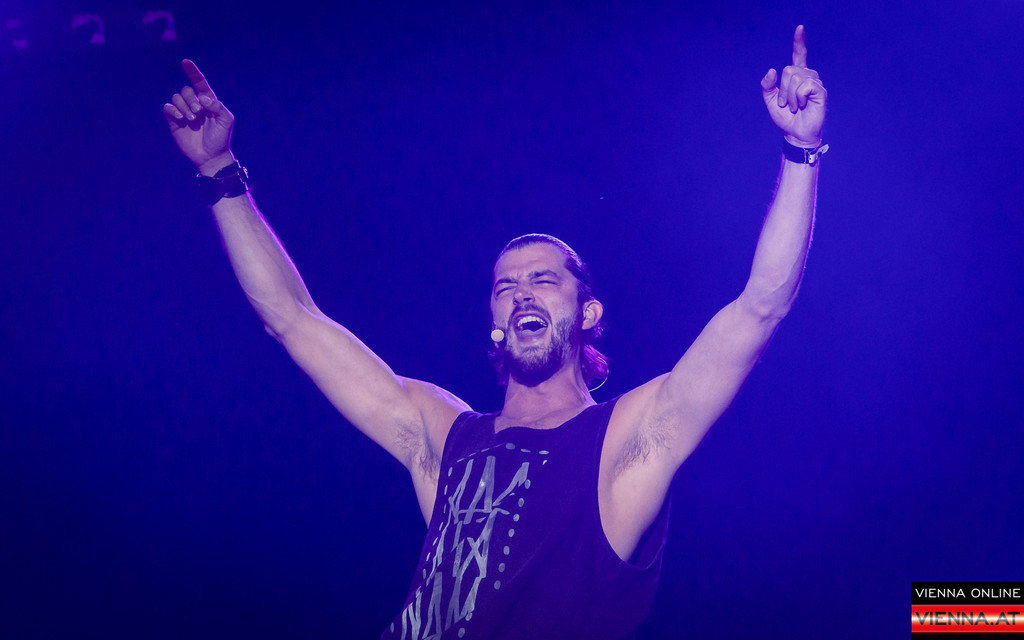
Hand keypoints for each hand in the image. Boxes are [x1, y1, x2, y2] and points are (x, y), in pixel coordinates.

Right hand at [163, 59, 235, 174]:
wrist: (211, 156)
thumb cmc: (220, 138)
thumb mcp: (226, 120)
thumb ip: (218, 106)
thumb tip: (203, 98)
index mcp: (208, 101)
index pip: (199, 83)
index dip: (193, 72)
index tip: (185, 62)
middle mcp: (195, 104)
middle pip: (186, 90)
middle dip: (191, 99)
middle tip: (199, 112)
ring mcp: (184, 112)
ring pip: (176, 97)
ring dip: (184, 106)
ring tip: (192, 119)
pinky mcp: (174, 121)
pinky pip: (168, 107)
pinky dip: (173, 110)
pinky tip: (180, 118)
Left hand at [760, 25, 826, 146]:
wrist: (795, 133)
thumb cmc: (785, 117)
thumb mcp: (770, 101)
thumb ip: (767, 86)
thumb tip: (772, 71)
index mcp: (796, 76)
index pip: (799, 55)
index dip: (799, 42)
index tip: (800, 28)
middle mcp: (808, 76)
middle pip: (789, 70)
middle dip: (782, 90)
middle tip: (785, 104)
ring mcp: (816, 83)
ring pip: (795, 78)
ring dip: (789, 96)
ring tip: (794, 107)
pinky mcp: (821, 92)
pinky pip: (805, 86)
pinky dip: (798, 97)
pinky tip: (801, 105)